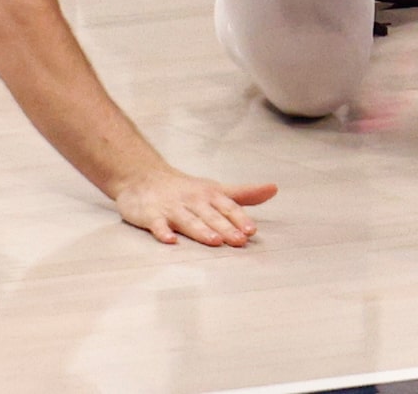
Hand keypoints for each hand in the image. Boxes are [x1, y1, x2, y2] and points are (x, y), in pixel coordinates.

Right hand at [111, 167, 278, 246]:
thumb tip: (273, 189)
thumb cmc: (186, 189)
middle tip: (240, 240)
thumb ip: (244, 194)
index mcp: (210, 195)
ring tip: (214, 241)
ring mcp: (172, 208)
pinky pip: (157, 224)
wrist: (144, 177)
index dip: (240, 218)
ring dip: (202, 230)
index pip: (228, 207)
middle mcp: (193, 200)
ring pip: (188, 220)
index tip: (252, 230)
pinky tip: (170, 241)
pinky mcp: (151, 215)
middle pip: (211, 216)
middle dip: (226, 228)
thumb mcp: (216, 189)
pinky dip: (163, 232)